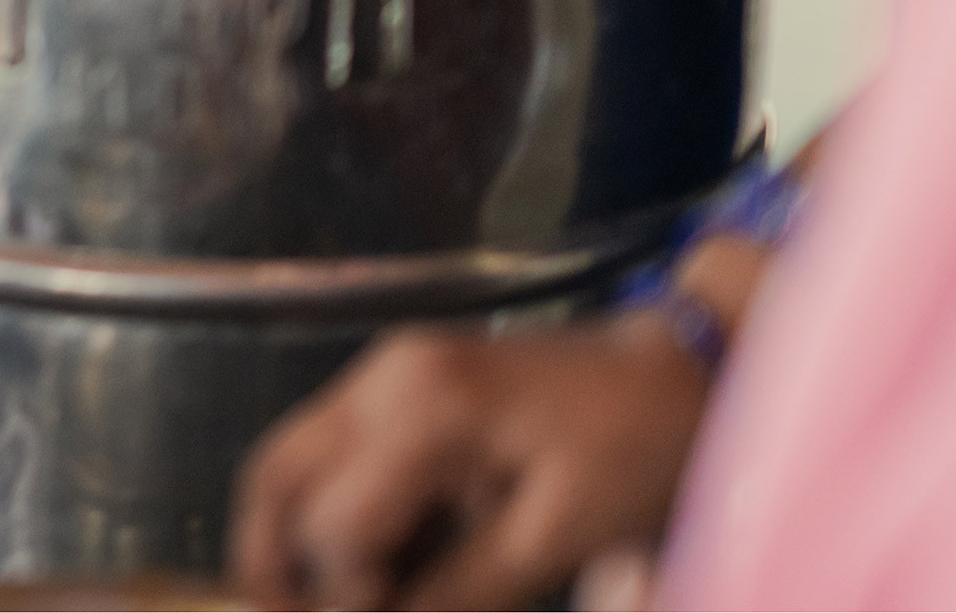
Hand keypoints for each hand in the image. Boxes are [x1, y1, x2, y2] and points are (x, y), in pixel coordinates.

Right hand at [230, 320, 713, 610]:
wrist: (683, 367)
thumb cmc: (639, 439)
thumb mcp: (559, 534)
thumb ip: (465, 589)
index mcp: (423, 406)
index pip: (336, 524)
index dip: (345, 597)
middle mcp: (383, 379)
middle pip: (275, 477)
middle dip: (272, 562)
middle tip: (286, 611)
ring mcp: (386, 376)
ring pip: (292, 463)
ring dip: (294, 539)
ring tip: (329, 598)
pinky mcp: (402, 387)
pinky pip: (335, 455)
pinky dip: (336, 513)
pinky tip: (373, 566)